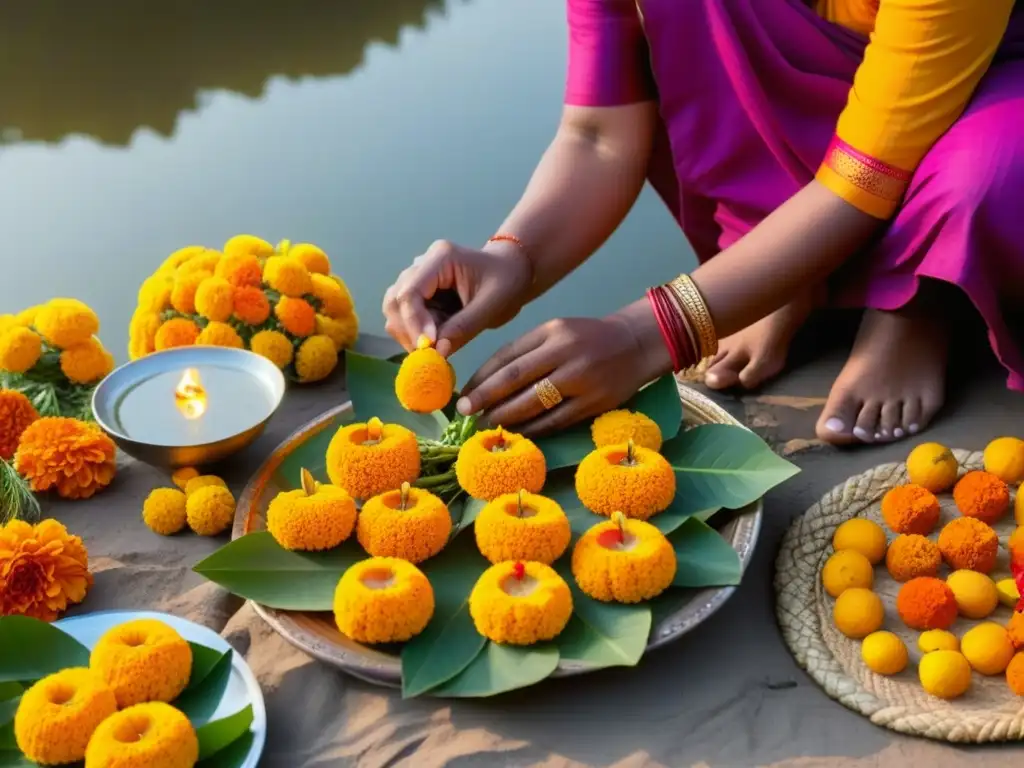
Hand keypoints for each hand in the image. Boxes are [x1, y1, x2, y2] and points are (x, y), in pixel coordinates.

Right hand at [382, 240, 531, 355]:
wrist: (513, 272)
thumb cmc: (508, 282)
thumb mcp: (492, 305)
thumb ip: (464, 327)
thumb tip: (437, 352)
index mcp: (440, 258)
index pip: (410, 292)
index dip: (414, 322)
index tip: (429, 347)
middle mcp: (421, 265)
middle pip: (395, 301)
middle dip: (408, 331)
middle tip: (430, 353)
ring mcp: (417, 279)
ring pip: (394, 310)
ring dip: (410, 334)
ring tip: (439, 344)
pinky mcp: (419, 295)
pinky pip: (406, 318)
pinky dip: (416, 334)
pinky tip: (439, 338)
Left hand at [457, 304, 671, 435]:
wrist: (636, 344)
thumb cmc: (588, 339)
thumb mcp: (557, 332)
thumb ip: (526, 352)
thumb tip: (487, 381)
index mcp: (551, 332)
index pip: (507, 356)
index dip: (482, 377)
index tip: (465, 393)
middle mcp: (564, 353)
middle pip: (515, 379)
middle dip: (485, 398)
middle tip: (465, 412)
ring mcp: (581, 379)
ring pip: (533, 403)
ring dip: (506, 417)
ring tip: (487, 425)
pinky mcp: (594, 402)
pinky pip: (556, 420)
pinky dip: (534, 429)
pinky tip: (518, 433)